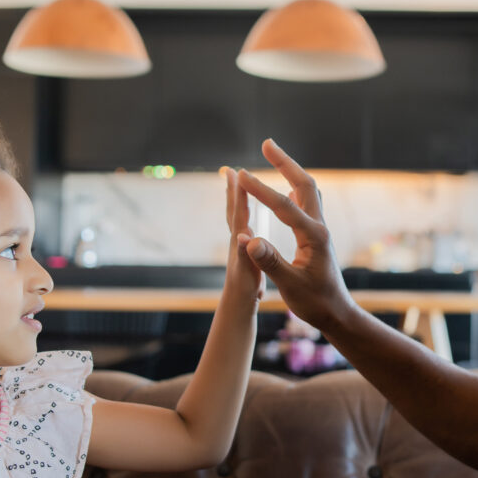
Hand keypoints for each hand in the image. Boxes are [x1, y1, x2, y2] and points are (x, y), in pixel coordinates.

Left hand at [222, 167, 264, 303]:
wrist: (237, 306)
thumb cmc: (245, 291)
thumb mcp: (249, 273)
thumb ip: (246, 254)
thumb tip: (242, 236)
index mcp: (240, 243)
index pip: (239, 212)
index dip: (239, 193)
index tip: (237, 172)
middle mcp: (237, 241)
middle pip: (233, 210)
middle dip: (232, 190)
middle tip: (228, 171)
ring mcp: (240, 246)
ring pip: (237, 218)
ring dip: (236, 200)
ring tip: (237, 188)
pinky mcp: (245, 252)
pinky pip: (245, 227)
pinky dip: (246, 217)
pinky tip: (249, 218)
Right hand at [236, 139, 355, 331]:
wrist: (338, 314)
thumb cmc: (315, 303)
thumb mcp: (291, 285)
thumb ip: (270, 261)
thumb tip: (248, 240)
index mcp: (313, 236)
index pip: (283, 206)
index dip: (260, 190)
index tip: (241, 174)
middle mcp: (319, 227)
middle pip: (304, 184)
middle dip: (285, 162)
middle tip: (267, 143)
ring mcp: (320, 230)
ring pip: (307, 191)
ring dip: (290, 171)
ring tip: (274, 155)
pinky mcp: (317, 236)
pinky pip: (307, 203)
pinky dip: (295, 188)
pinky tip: (287, 188)